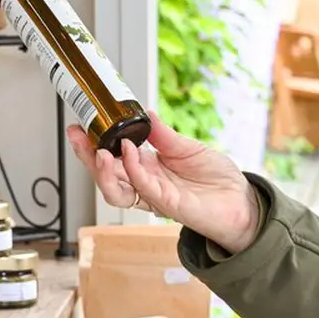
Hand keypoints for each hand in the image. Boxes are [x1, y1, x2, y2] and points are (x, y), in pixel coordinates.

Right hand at [66, 110, 262, 253]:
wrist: (241, 201)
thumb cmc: (216, 179)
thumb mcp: (187, 147)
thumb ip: (163, 134)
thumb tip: (145, 112)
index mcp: (145, 168)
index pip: (110, 158)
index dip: (92, 144)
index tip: (81, 125)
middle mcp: (144, 183)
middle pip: (104, 175)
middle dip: (86, 156)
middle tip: (77, 135)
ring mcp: (153, 195)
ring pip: (115, 190)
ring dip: (102, 171)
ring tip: (100, 151)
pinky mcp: (168, 205)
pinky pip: (143, 189)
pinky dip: (133, 170)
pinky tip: (129, 151)